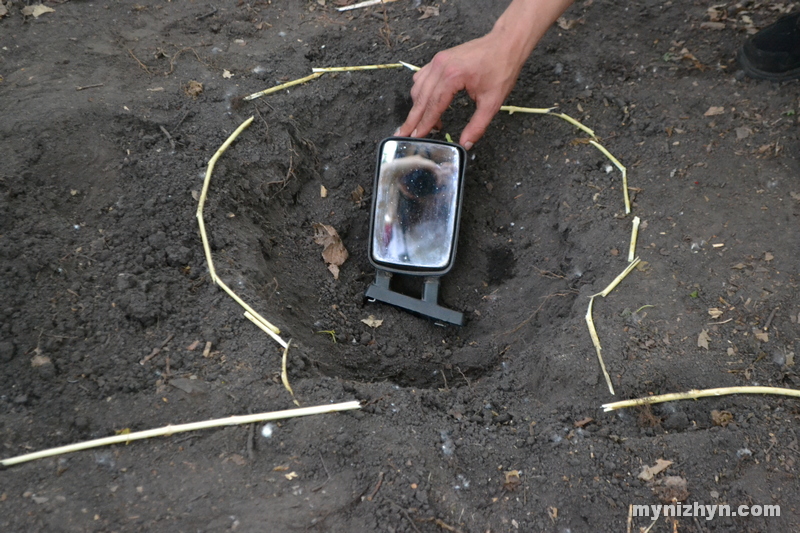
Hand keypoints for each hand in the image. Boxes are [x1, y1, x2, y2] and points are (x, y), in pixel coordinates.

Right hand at [396, 31, 524, 149]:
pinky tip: (425, 103)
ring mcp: (437, 61)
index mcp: (452, 76)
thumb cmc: (501, 69)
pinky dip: (420, 92)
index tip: (415, 137)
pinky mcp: (439, 59)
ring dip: (418, 107)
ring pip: (418, 88)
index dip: (424, 124)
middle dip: (413, 119)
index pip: (433, 106)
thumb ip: (477, 125)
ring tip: (423, 124)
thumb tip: (466, 143)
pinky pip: (422, 77)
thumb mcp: (492, 102)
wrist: (505, 43)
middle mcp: (440, 67)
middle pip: (421, 98)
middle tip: (404, 134)